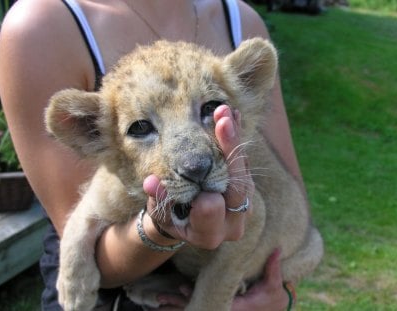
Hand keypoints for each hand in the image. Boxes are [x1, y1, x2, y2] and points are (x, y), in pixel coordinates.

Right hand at [143, 105, 253, 249]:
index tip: (193, 169)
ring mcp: (244, 205)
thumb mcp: (159, 212)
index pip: (211, 209)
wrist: (185, 221)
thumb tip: (150, 182)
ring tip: (225, 111)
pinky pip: (246, 163)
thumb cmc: (169, 217)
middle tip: (222, 120)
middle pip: (237, 185)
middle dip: (229, 150)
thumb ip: (157, 199)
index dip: (204, 192)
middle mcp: (233, 222)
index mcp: (209, 234)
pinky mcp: (246, 188)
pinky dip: (236, 139)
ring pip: (244, 170)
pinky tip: (230, 117)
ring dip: (234, 138)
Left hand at [149, 249, 288, 310]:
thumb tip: (277, 249)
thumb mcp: (274, 284)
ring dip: (177, 304)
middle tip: (160, 298)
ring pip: (196, 307)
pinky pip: (199, 304)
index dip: (194, 297)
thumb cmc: (273, 298)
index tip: (181, 288)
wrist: (273, 308)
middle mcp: (224, 310)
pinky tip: (176, 293)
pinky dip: (186, 300)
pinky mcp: (218, 306)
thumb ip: (273, 267)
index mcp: (235, 307)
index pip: (212, 302)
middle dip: (179, 303)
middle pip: (198, 307)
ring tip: (159, 300)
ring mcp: (220, 309)